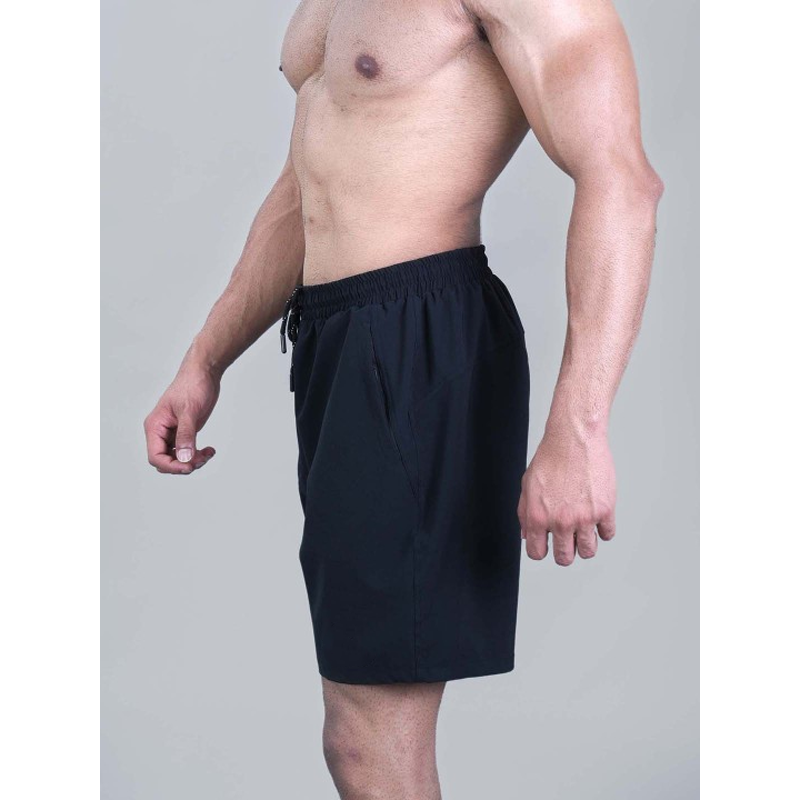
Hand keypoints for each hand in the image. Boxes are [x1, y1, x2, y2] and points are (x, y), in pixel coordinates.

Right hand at [144, 366, 219, 474]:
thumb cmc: (192, 385)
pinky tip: (210, 450)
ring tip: (208, 453)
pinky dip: (198, 454)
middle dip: (183, 464)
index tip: (189, 467)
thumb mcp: (189, 411)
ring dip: (192, 461)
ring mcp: (172, 433)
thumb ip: (186, 435)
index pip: (155, 456)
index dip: (171, 466)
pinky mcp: (184, 432)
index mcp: (155, 426)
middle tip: (202, 458)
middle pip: (166, 461)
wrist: (204, 373)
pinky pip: (187, 452)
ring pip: (178, 458)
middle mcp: (160, 432)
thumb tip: (184, 458)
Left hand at [518, 423, 615, 565]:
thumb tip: (527, 535)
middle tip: (567, 539)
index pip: (537, 553)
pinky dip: (604, 529)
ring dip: (585, 543)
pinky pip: (608, 534)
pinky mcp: (605, 510)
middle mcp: (561, 522)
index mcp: (538, 518)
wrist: (574, 439)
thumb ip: (525, 514)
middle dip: (565, 551)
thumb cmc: (551, 458)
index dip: (541, 550)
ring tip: (583, 528)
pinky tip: (597, 516)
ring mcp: (584, 518)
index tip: (547, 545)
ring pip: (588, 551)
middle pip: (564, 558)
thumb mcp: (528, 486)